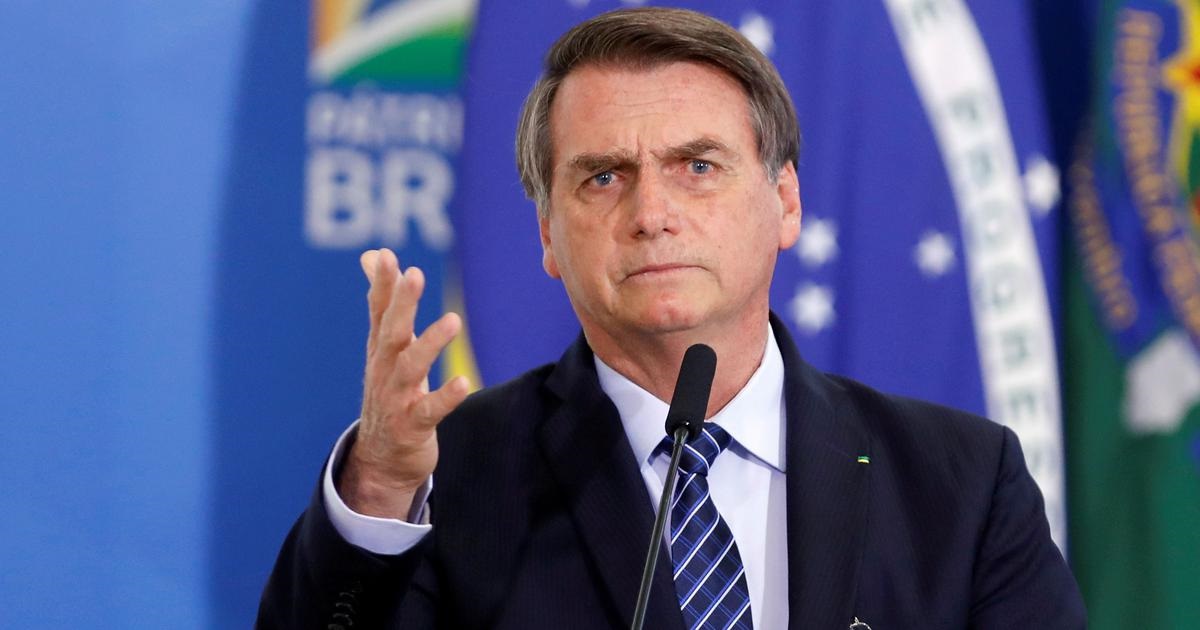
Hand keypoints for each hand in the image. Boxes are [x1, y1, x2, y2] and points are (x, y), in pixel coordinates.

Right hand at [338, 248, 470, 518]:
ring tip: (453, 320)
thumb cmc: (389, 393)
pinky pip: (431, 410)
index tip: (386, 255)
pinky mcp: (413, 425)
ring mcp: (397, 398)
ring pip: (410, 368)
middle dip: (402, 303)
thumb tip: (372, 255)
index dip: (381, 284)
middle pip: (391, 332)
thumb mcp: (384, 348)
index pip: (378, 311)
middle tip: (414, 274)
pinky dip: (446, 396)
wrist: (380, 460)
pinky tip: (464, 382)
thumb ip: (383, 302)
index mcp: (381, 350)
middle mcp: (384, 370)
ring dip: (430, 343)